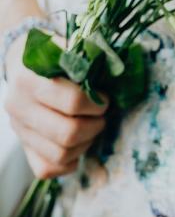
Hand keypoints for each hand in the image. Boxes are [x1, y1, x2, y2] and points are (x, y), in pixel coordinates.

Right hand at [4, 35, 107, 178]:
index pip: (72, 102)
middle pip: (67, 133)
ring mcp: (19, 130)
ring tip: (92, 128)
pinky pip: (47, 169)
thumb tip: (113, 66)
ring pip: (59, 154)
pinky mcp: (23, 147)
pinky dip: (68, 162)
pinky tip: (78, 145)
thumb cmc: (52, 56)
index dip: (96, 103)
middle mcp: (19, 108)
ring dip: (85, 144)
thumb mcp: (65, 47)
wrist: (22, 65)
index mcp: (29, 81)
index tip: (104, 98)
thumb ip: (85, 57)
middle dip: (95, 126)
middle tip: (101, 116)